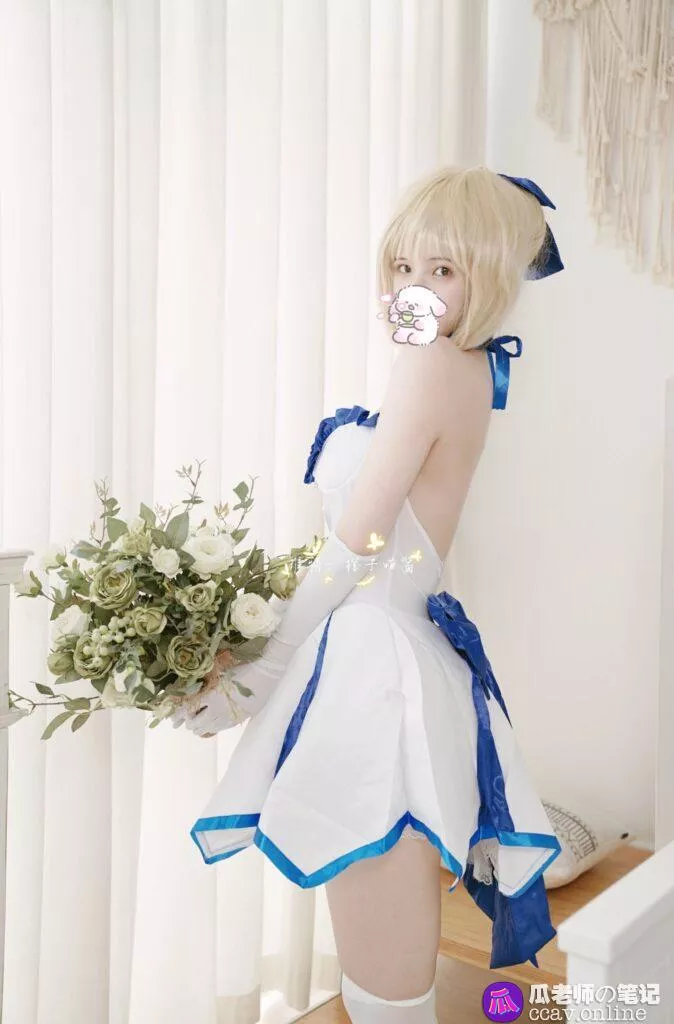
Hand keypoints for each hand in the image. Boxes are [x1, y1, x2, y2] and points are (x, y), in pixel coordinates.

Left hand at [172, 650, 286, 737]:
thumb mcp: (218, 665)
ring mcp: (230, 716)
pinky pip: (220, 729)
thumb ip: (201, 674)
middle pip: (196, 723)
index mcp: (211, 695)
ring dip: (198, 726)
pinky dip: (211, 728)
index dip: (177, 714)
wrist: (268, 668)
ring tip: (194, 722)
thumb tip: (184, 680)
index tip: (171, 716)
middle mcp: (219, 709)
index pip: (187, 710)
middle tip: (181, 718)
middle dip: (187, 721)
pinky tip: (209, 724)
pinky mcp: (239, 718)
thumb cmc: (242, 661)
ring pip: (208, 729)